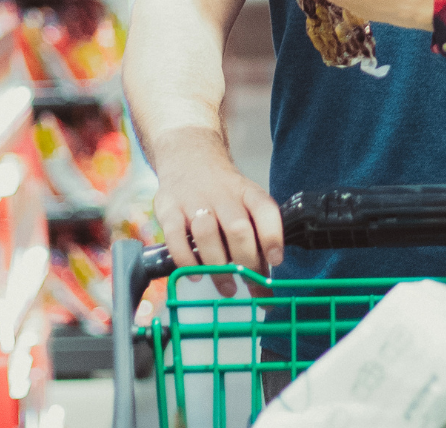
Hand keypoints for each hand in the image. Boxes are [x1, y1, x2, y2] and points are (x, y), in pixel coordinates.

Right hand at [152, 130, 284, 296]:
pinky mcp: (169, 209)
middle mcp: (223, 196)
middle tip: (250, 285)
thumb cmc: (223, 192)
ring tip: (227, 287)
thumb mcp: (245, 202)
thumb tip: (265, 276)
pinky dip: (186, 259)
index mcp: (248, 193)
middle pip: (237, 228)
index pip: (265, 210)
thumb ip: (254, 234)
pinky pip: (175, 236)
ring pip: (207, 234)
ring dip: (218, 266)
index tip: (276, 261)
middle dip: (246, 261)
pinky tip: (196, 274)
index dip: (272, 236)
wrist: (189, 157)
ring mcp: (193, 201)